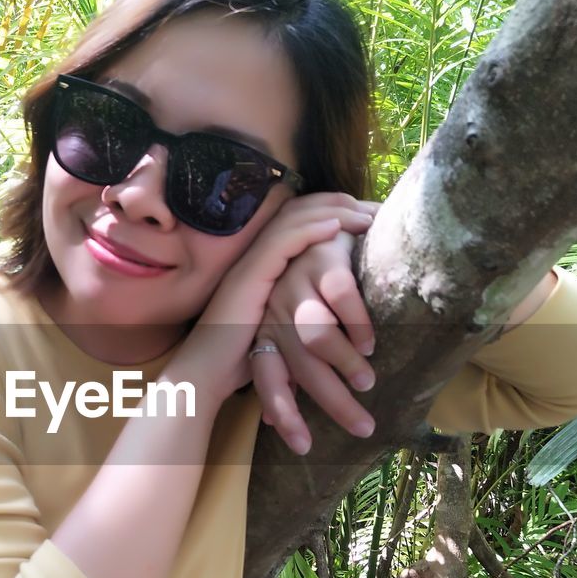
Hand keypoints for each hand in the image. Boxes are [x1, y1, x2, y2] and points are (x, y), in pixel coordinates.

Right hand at [176, 192, 378, 406]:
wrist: (205, 374)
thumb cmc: (241, 361)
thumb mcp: (280, 331)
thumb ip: (304, 318)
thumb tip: (344, 323)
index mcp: (265, 268)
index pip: (298, 224)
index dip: (330, 212)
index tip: (364, 216)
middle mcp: (256, 261)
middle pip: (297, 213)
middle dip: (336, 204)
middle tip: (371, 208)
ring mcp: (251, 266)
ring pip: (292, 222)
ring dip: (332, 213)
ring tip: (364, 215)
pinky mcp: (248, 278)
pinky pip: (282, 243)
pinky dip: (309, 231)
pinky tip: (334, 227)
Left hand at [250, 221, 380, 453]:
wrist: (332, 224)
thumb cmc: (316, 289)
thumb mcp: (293, 328)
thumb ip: (286, 368)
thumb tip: (271, 425)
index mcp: (264, 326)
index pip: (266, 378)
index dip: (283, 413)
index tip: (303, 447)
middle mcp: (274, 306)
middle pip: (300, 365)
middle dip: (332, 402)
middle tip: (362, 428)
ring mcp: (296, 280)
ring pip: (317, 336)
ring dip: (345, 365)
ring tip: (367, 381)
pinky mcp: (322, 258)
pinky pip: (341, 299)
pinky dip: (358, 324)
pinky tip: (371, 341)